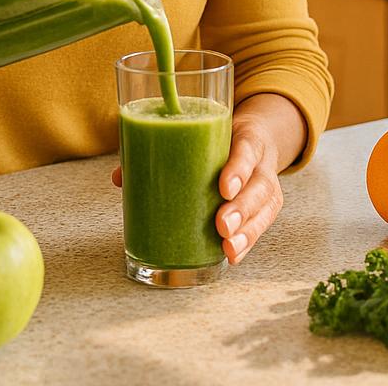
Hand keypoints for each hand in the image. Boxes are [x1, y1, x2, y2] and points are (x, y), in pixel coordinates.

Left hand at [108, 93, 305, 265]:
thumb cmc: (220, 138)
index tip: (224, 188)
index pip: (248, 149)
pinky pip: (260, 226)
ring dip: (246, 232)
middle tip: (221, 225)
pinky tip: (232, 255)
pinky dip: (247, 242)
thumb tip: (120, 177)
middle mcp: (262, 164)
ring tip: (227, 246)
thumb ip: (166, 149)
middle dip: (241, 209)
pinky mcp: (265, 208)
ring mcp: (267, 187)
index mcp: (248, 137)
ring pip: (264, 211)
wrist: (254, 138)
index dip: (238, 169)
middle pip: (259, 186)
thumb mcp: (203, 132)